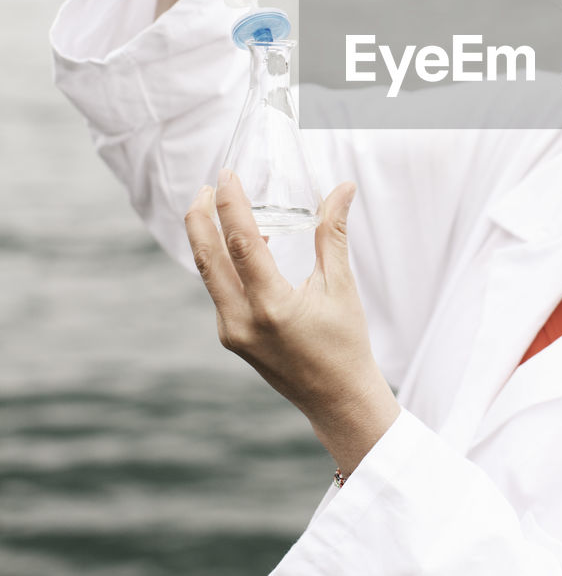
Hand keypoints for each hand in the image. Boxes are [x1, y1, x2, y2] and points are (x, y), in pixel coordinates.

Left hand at [185, 171, 399, 476]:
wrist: (338, 400)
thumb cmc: (346, 343)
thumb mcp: (341, 285)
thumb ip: (332, 232)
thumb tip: (343, 188)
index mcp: (272, 306)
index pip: (241, 242)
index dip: (230, 204)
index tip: (227, 175)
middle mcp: (243, 320)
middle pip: (207, 257)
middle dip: (200, 216)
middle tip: (208, 185)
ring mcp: (232, 332)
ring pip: (208, 274)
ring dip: (207, 238)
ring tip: (215, 206)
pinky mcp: (231, 337)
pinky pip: (219, 290)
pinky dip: (223, 262)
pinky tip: (239, 244)